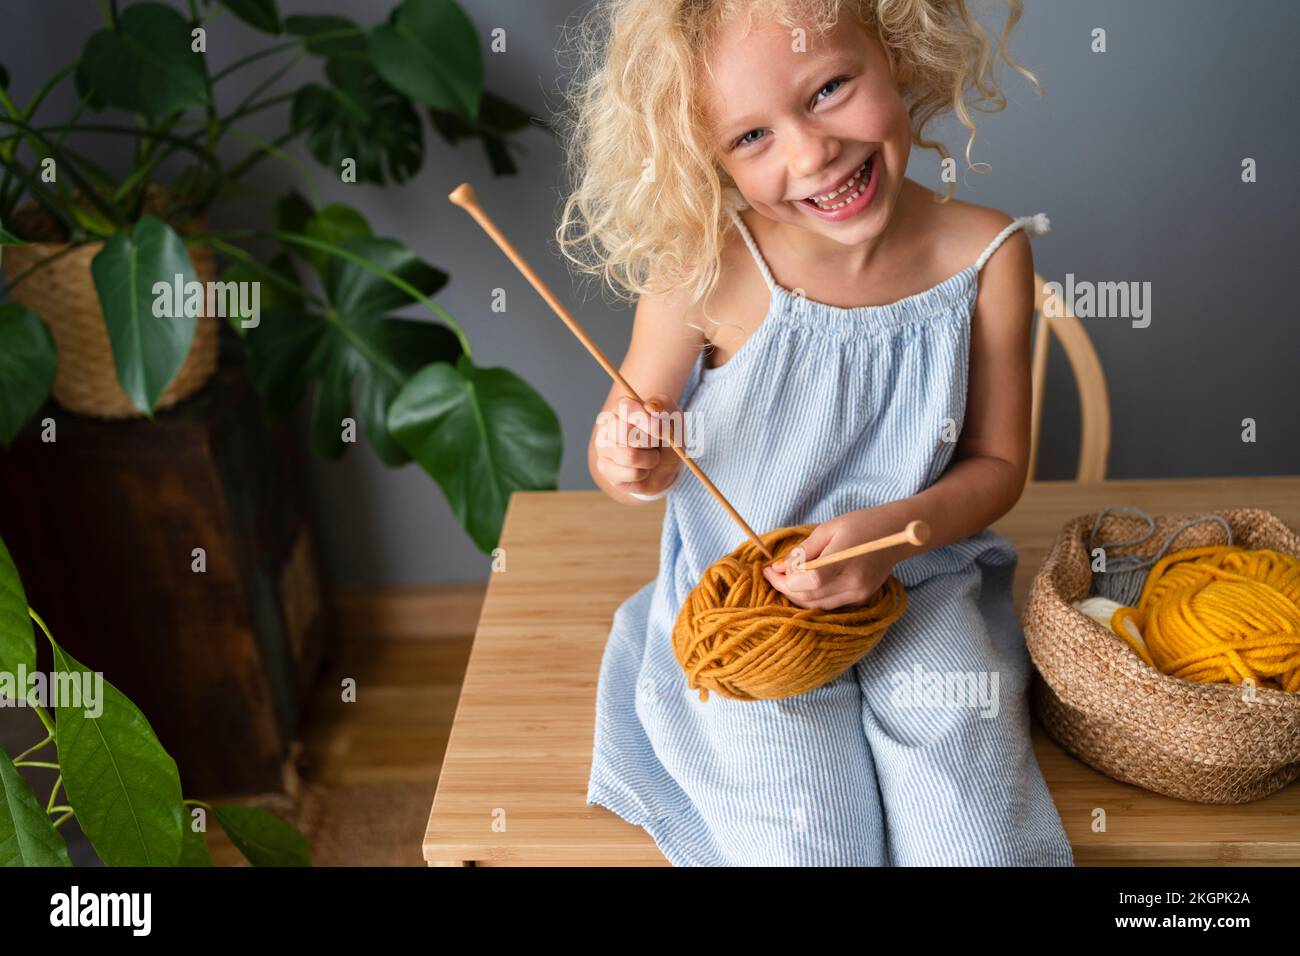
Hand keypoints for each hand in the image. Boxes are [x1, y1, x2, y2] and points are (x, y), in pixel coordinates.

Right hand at [594, 393, 683, 497]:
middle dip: (649, 442)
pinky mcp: (605, 469)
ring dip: (650, 459)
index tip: (660, 430)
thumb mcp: (674, 418)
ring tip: (651, 457)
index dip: (645, 420)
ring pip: (630, 456)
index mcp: (623, 407)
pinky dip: (645, 474)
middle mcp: (608, 425)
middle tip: (656, 444)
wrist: (664, 465)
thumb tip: (650, 407)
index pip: (626, 407)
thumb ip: (665, 406)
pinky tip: (643, 469)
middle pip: (624, 433)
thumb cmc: (667, 438)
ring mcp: (604, 448)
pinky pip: (632, 474)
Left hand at [762, 507, 901, 609]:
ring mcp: (859, 595)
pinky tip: (805, 584)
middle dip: (785, 588)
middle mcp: (853, 583)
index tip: (770, 569)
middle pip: (809, 597)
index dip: (785, 579)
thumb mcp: (827, 529)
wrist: (895, 534)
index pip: (808, 581)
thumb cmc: (860, 524)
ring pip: (817, 605)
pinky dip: (813, 597)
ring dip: (797, 595)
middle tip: (773, 574)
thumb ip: (803, 551)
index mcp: (845, 561)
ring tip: (786, 578)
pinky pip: (829, 605)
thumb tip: (779, 567)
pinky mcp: (861, 599)